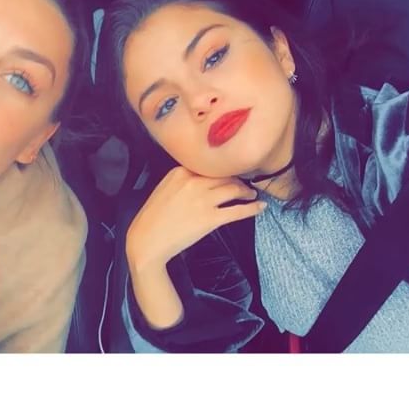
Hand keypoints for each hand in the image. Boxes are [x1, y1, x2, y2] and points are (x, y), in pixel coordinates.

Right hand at [126, 166, 265, 271]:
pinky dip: (252, 208)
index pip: (209, 167)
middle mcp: (194, 182)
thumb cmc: (152, 218)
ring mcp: (203, 200)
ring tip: (252, 194)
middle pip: (224, 176)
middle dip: (238, 179)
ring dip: (247, 191)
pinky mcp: (211, 218)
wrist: (147, 240)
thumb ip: (182, 181)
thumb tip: (202, 180)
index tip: (230, 174)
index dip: (223, 170)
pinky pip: (238, 210)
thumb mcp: (163, 189)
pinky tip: (260, 207)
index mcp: (180, 172)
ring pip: (234, 189)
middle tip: (244, 185)